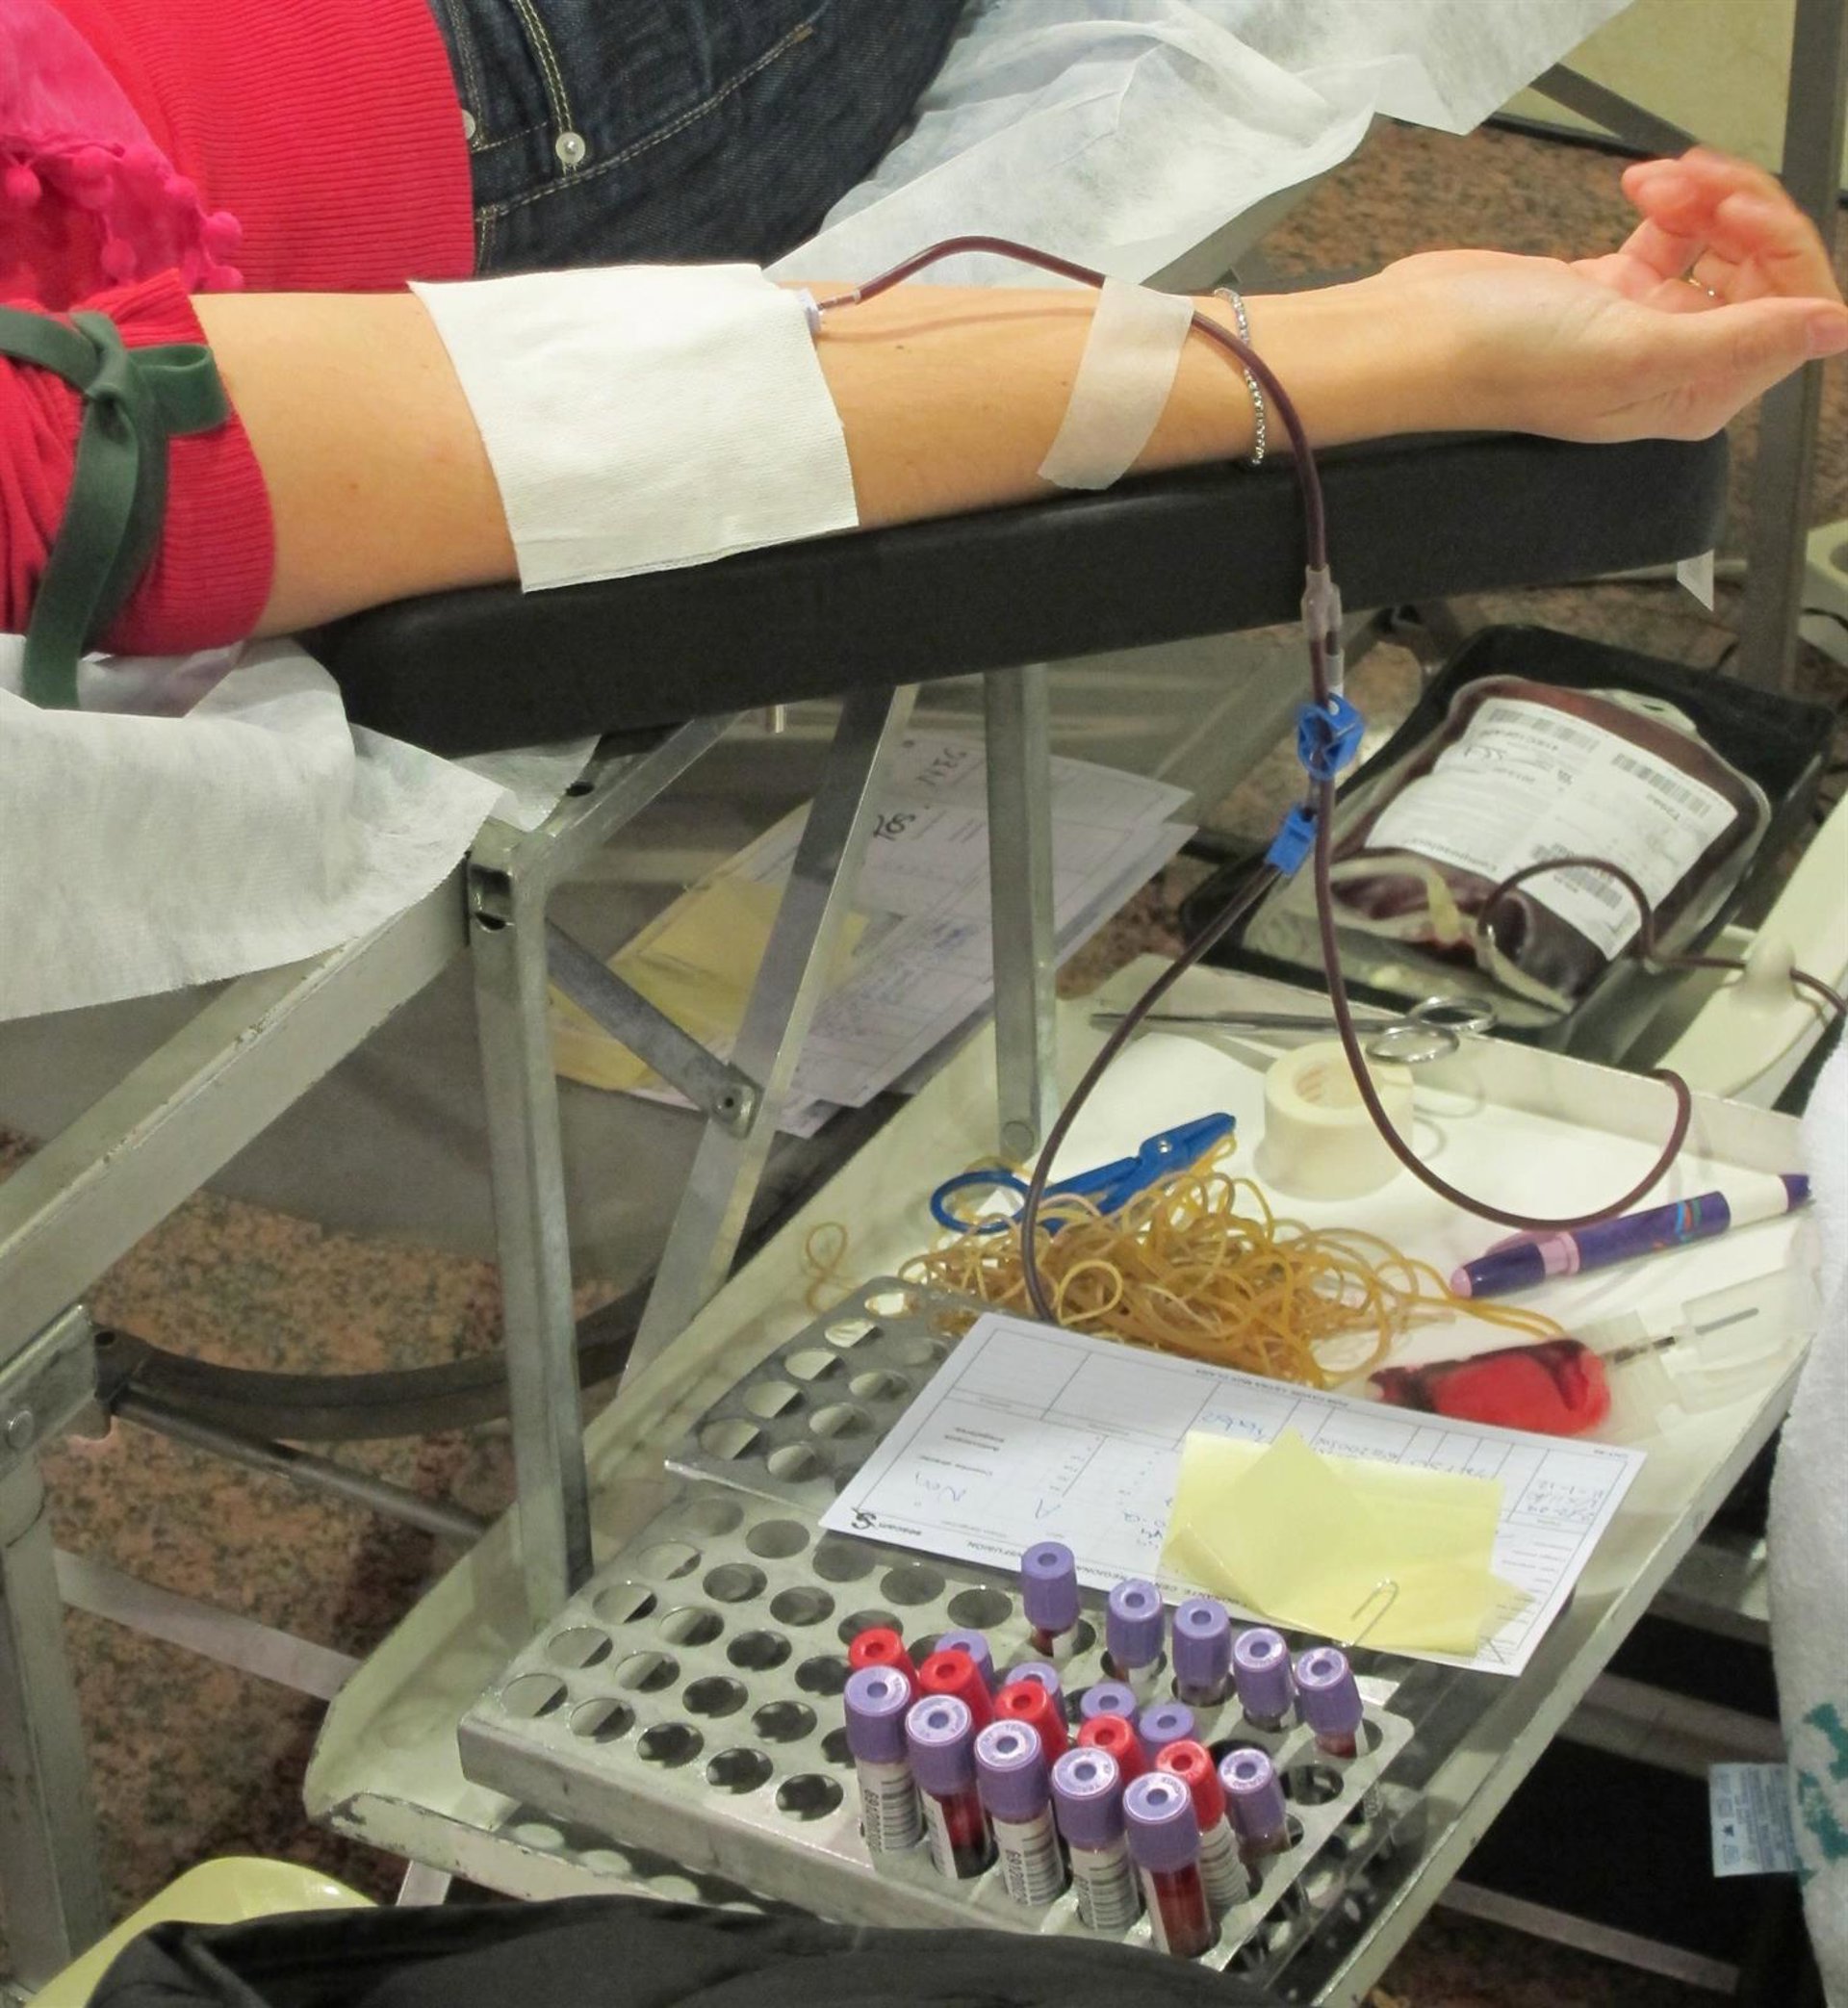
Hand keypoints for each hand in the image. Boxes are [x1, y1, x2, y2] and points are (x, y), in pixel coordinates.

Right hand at [1365, 149, 1847, 443]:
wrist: (1420, 336)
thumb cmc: (1506, 359)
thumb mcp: (1636, 351)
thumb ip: (1743, 342)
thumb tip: (1835, 330)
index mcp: (1695, 392)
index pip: (1791, 316)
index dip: (1779, 252)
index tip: (1734, 215)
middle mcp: (1680, 363)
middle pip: (1763, 272)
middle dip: (1741, 212)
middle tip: (1694, 185)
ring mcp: (1646, 324)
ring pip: (1722, 244)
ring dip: (1705, 197)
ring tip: (1656, 182)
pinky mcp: (1613, 287)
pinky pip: (1676, 234)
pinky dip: (1669, 201)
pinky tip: (1638, 187)